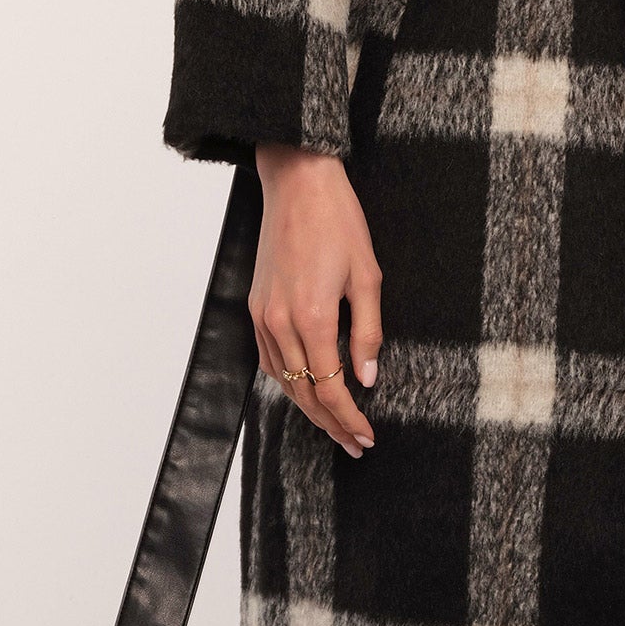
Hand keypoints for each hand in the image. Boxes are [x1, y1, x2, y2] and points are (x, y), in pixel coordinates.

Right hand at [250, 144, 383, 458]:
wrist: (298, 182)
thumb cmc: (338, 220)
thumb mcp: (368, 274)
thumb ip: (367, 332)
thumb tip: (366, 378)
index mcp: (314, 317)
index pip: (330, 389)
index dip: (349, 419)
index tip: (366, 437)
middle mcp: (282, 323)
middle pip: (304, 393)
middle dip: (330, 424)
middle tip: (354, 443)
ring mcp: (263, 315)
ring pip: (283, 380)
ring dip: (307, 407)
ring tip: (333, 423)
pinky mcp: (255, 305)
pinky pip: (267, 358)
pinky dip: (286, 380)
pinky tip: (303, 386)